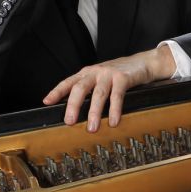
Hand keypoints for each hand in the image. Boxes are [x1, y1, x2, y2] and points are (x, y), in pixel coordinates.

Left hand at [43, 46, 176, 131]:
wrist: (143, 63)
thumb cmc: (120, 75)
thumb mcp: (101, 79)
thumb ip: (90, 90)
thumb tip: (77, 111)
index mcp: (87, 73)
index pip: (68, 82)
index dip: (57, 92)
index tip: (47, 102)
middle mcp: (95, 72)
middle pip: (80, 88)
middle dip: (73, 106)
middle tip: (69, 122)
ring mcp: (109, 74)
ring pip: (98, 94)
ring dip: (93, 113)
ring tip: (92, 128)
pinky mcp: (123, 78)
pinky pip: (117, 96)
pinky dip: (114, 110)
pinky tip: (113, 121)